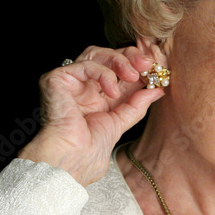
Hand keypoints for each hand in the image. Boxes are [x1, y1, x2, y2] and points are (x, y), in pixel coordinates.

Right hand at [17, 46, 164, 185]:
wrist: (71, 160)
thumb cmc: (88, 149)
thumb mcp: (120, 122)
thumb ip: (137, 104)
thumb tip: (157, 89)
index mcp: (96, 95)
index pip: (117, 70)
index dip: (136, 66)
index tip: (156, 69)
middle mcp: (82, 86)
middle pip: (106, 57)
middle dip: (129, 58)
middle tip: (146, 65)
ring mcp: (69, 81)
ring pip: (95, 54)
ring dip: (119, 61)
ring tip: (133, 75)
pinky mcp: (57, 79)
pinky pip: (85, 64)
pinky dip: (103, 73)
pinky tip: (112, 91)